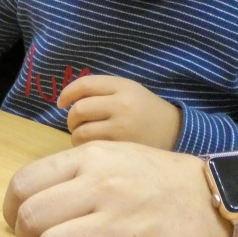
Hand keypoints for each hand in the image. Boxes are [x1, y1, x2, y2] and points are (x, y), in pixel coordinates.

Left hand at [4, 141, 228, 236]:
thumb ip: (72, 174)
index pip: (24, 183)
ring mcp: (120, 223)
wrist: (215, 198)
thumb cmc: (156, 178)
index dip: (12, 211)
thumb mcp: (113, 156)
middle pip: (30, 220)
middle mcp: (101, 186)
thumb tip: (30, 203)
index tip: (21, 224)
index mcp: (90, 157)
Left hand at [57, 75, 181, 149]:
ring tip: (85, 137)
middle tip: (76, 124)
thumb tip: (67, 101)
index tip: (61, 102)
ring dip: (76, 136)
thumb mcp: (128, 91)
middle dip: (71, 119)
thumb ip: (101, 92)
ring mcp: (122, 130)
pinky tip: (94, 149)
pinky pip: (91, 150)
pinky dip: (85, 150)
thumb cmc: (145, 111)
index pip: (85, 85)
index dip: (67, 93)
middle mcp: (122, 106)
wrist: (176, 133)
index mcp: (123, 86)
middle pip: (79, 110)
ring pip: (81, 133)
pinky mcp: (122, 151)